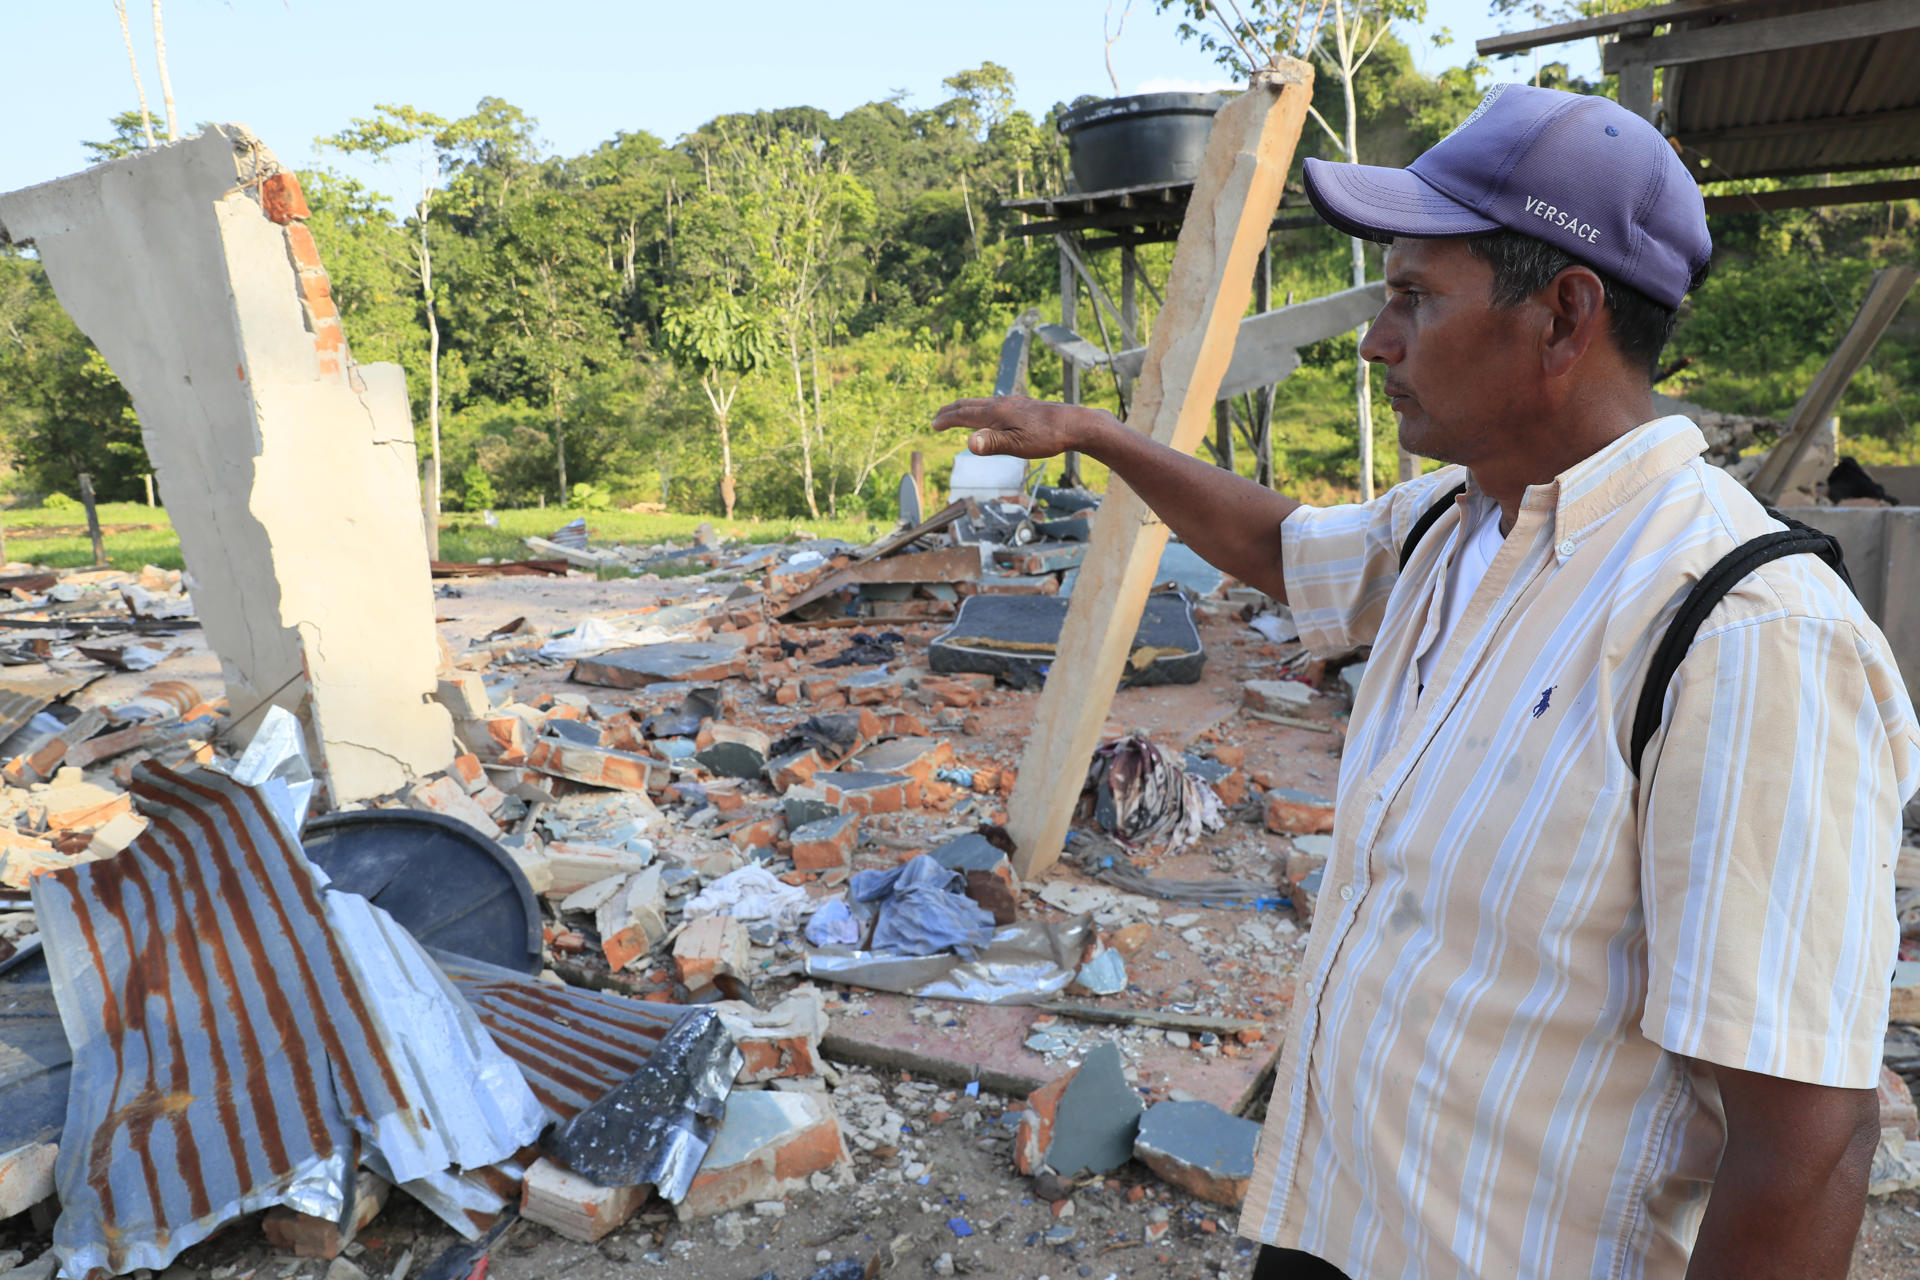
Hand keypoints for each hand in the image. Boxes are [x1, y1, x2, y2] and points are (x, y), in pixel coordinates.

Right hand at [931, 396, 1117, 459]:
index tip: (933, 424)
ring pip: (984, 403)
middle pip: (970, 405)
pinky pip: (997, 404)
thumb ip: (992, 443)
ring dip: (967, 408)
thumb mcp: (1018, 445)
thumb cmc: (1047, 437)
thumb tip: (968, 443)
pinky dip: (984, 408)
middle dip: (952, 410)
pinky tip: (993, 413)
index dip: (947, 420)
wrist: (1075, 424)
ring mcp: (1014, 402)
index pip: (964, 415)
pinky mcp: (1025, 405)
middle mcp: (1002, 404)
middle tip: (938, 416)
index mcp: (996, 414)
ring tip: (960, 413)